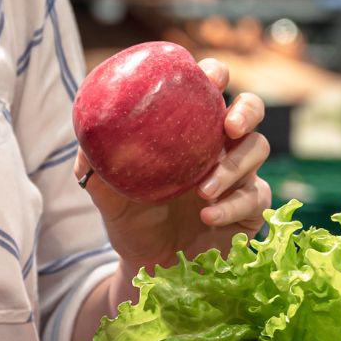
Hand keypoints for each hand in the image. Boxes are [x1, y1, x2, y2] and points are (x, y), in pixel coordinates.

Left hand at [77, 59, 271, 272]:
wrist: (149, 266)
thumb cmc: (132, 220)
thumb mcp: (107, 194)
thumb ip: (94, 165)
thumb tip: (84, 138)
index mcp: (189, 130)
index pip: (208, 90)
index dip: (215, 75)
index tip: (212, 77)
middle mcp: (219, 146)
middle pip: (251, 110)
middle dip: (247, 111)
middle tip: (230, 126)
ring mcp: (240, 175)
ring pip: (257, 151)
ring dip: (233, 167)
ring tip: (203, 190)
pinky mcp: (250, 208)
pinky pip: (254, 198)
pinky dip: (232, 206)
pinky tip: (208, 216)